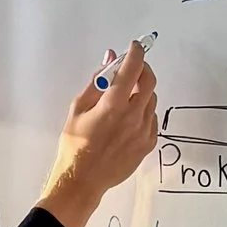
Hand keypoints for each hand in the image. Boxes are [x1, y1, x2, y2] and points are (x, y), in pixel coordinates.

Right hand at [37, 42, 157, 226]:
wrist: (82, 180)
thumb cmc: (74, 143)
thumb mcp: (78, 108)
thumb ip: (97, 81)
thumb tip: (110, 59)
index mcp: (113, 104)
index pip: (133, 68)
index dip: (136, 53)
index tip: (134, 46)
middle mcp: (133, 116)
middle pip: (150, 81)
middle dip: (142, 69)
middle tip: (131, 69)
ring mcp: (144, 131)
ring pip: (151, 100)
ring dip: (141, 92)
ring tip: (124, 99)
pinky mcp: (148, 144)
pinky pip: (151, 118)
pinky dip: (143, 111)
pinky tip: (127, 119)